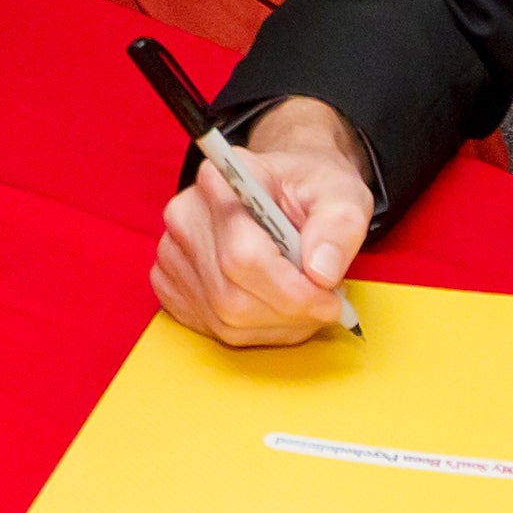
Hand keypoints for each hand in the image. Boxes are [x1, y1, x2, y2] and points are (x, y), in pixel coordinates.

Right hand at [147, 96, 370, 345]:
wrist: (283, 189)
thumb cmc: (308, 189)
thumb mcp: (342, 196)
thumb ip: (339, 229)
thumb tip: (322, 272)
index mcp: (222, 182)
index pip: (245, 257)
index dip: (292, 291)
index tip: (331, 300)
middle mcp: (186, 214)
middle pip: (232, 296)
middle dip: (289, 313)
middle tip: (327, 303)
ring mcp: (172, 251)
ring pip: (224, 319)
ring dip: (276, 325)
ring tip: (306, 302)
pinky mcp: (170, 281)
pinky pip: (212, 328)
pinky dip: (255, 330)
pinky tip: (277, 308)